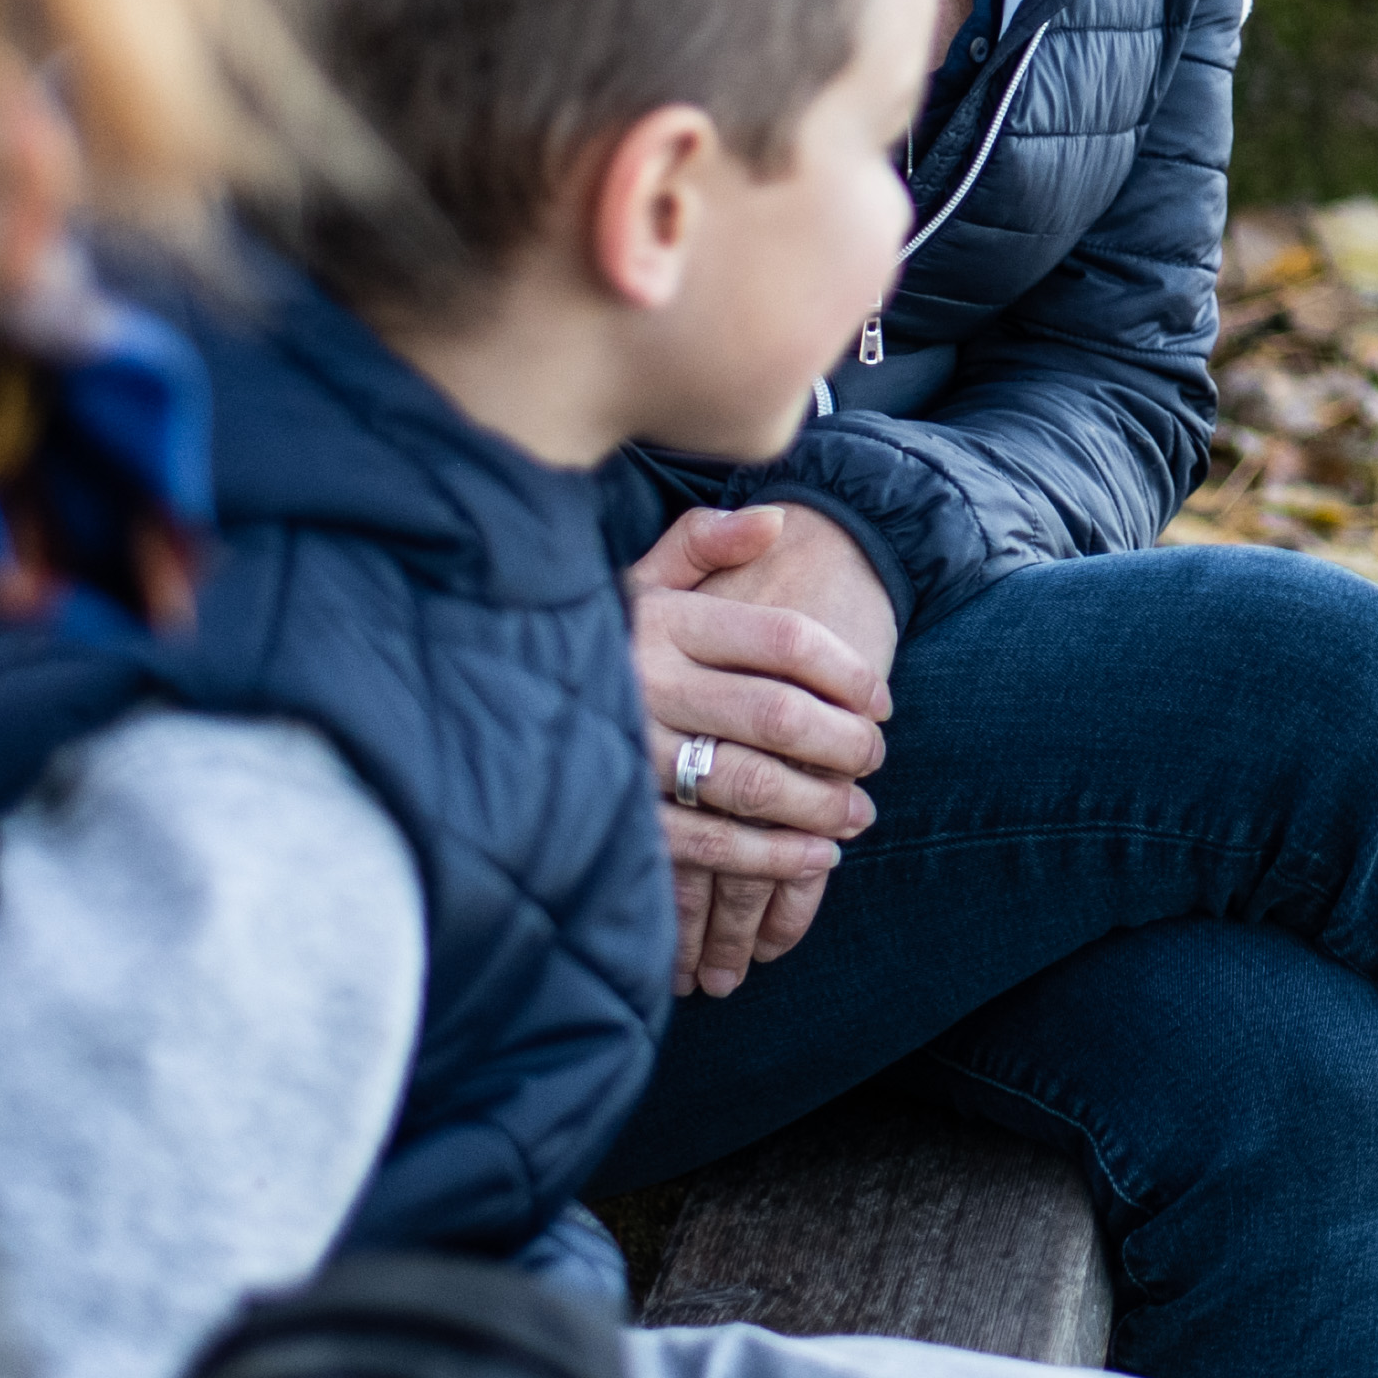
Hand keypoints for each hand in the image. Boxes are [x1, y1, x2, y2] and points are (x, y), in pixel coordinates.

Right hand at [636, 504, 901, 996]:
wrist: (496, 693)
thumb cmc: (599, 637)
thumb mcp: (640, 577)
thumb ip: (705, 543)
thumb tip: (778, 521)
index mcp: (664, 620)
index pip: (785, 640)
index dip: (849, 672)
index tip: (881, 699)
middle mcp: (649, 683)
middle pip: (779, 713)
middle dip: (846, 741)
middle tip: (876, 756)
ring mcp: (632, 752)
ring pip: (750, 781)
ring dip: (820, 802)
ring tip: (860, 812)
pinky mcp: (621, 814)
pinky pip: (708, 843)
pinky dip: (770, 855)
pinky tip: (816, 855)